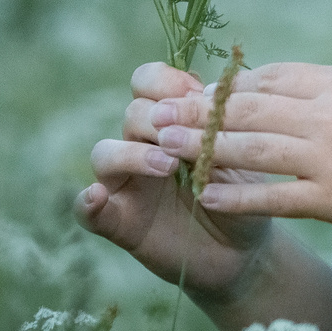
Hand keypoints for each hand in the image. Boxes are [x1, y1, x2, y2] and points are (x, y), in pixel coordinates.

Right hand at [76, 62, 275, 302]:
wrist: (244, 250)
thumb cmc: (242, 193)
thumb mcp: (238, 153)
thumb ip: (218, 125)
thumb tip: (202, 94)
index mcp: (169, 122)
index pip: (147, 83)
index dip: (164, 81)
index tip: (194, 93)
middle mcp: (140, 147)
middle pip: (132, 114)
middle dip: (158, 117)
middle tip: (185, 134)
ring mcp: (126, 185)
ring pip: (105, 153)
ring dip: (132, 153)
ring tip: (168, 166)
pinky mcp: (120, 224)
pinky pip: (89, 212)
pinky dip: (87, 203)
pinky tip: (95, 197)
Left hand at [147, 61, 331, 251]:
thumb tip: (293, 95)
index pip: (271, 77)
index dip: (228, 86)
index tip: (197, 94)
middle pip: (250, 107)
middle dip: (198, 112)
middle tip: (158, 114)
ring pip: (253, 148)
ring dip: (204, 148)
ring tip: (165, 148)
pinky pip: (275, 196)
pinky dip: (236, 196)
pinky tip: (206, 196)